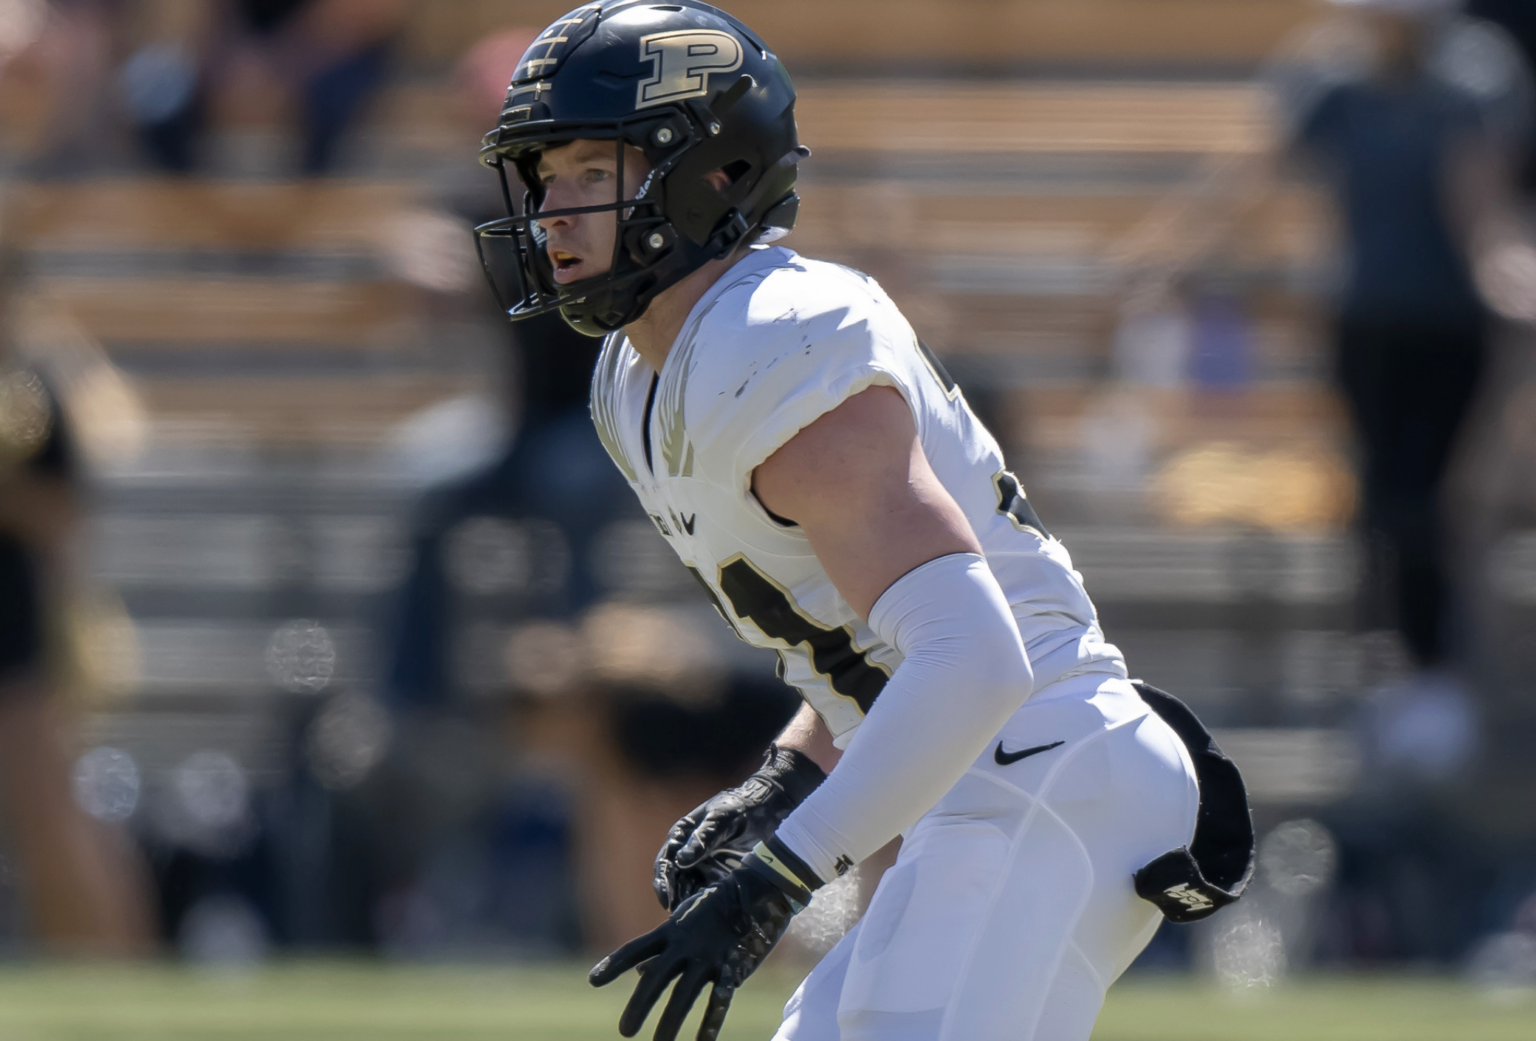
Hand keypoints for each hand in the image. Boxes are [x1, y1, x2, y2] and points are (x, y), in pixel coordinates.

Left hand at [593, 842, 814, 1040]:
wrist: (757, 891)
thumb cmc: (715, 907)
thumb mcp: (683, 921)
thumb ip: (660, 948)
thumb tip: (639, 974)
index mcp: (671, 931)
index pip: (635, 950)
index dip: (613, 965)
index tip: (593, 981)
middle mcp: (685, 945)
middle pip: (656, 977)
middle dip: (639, 1005)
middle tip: (625, 1032)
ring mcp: (708, 957)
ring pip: (685, 994)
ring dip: (670, 1022)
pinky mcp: (732, 968)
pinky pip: (719, 1000)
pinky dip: (710, 1023)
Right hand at [654, 744, 824, 910]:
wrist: (767, 806)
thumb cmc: (741, 807)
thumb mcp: (721, 818)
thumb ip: (702, 838)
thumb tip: (680, 861)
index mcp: (683, 834)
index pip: (665, 861)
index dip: (662, 881)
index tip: (666, 899)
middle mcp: (689, 850)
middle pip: (675, 878)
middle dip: (675, 897)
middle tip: (680, 916)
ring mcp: (705, 862)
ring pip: (690, 887)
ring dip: (689, 902)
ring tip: (694, 919)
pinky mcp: (720, 872)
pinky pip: (708, 889)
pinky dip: (706, 900)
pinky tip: (710, 913)